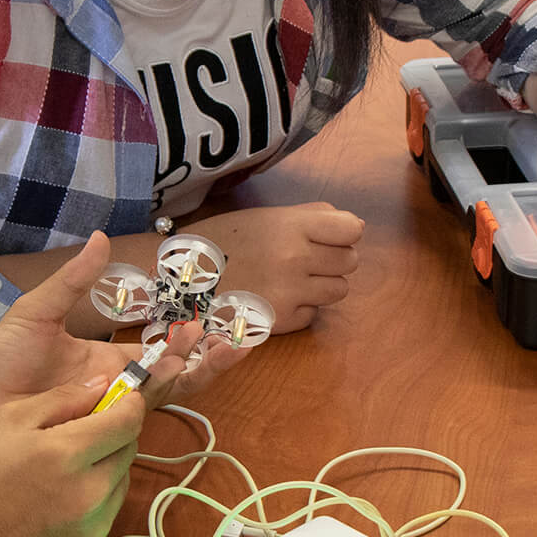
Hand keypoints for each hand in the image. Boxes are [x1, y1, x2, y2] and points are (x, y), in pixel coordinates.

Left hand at [0, 232, 249, 436]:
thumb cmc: (2, 363)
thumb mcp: (39, 311)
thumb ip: (74, 281)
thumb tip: (103, 237)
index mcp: (107, 360)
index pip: (159, 350)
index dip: (186, 339)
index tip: (208, 319)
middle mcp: (118, 386)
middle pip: (175, 373)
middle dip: (207, 357)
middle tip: (236, 339)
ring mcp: (113, 408)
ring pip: (169, 392)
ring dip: (199, 370)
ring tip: (227, 350)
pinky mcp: (103, 426)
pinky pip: (144, 413)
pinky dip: (169, 392)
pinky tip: (188, 373)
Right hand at [0, 366, 174, 536]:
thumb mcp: (8, 420)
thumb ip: (62, 398)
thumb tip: (104, 385)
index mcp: (69, 453)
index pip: (129, 420)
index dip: (128, 403)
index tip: (118, 398)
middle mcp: (93, 492)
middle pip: (130, 448)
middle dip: (114, 434)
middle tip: (82, 433)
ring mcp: (97, 526)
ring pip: (123, 480)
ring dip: (107, 466)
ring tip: (67, 469)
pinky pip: (109, 511)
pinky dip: (96, 499)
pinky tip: (61, 500)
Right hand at [182, 202, 363, 332]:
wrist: (183, 276)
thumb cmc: (225, 240)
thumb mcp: (266, 216)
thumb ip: (311, 216)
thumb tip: (354, 226)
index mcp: (291, 226)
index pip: (352, 229)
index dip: (343, 233)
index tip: (328, 236)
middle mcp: (295, 259)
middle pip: (350, 261)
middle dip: (333, 259)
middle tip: (306, 259)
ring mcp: (289, 293)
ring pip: (339, 290)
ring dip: (322, 285)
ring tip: (293, 279)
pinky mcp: (281, 321)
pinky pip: (314, 314)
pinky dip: (301, 307)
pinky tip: (277, 296)